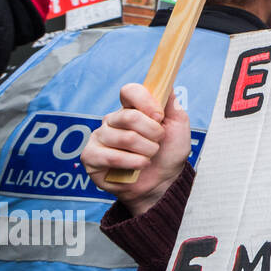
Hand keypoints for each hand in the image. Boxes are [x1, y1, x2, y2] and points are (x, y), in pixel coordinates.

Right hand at [82, 83, 190, 217]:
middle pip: (129, 116)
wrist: (163, 182)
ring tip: (149, 157)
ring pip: (125, 138)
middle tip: (158, 143)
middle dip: (153, 133)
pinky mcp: (91, 156)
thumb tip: (167, 88)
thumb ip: (173, 107)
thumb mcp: (179, 128)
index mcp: (132, 108)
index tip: (159, 116)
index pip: (129, 91)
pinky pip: (111, 156)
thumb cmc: (169, 153)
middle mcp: (112, 120)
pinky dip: (132, 163)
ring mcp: (99, 137)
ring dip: (146, 151)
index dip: (145, 101)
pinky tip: (138, 167)